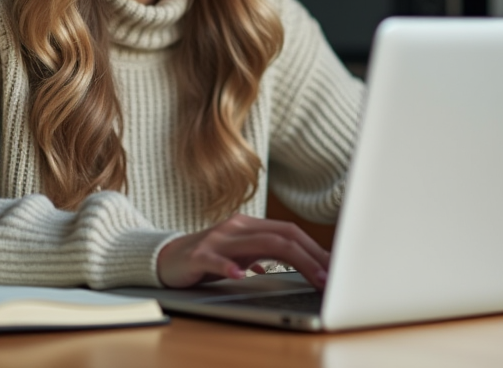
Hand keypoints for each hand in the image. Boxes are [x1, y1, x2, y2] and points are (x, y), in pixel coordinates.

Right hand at [157, 214, 329, 288]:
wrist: (166, 258)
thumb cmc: (209, 258)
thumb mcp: (241, 255)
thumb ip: (265, 256)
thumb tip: (300, 265)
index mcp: (250, 225)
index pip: (290, 232)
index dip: (315, 248)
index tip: (336, 267)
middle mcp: (237, 227)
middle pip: (283, 237)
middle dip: (312, 256)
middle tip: (331, 277)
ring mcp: (218, 239)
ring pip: (261, 245)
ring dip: (293, 261)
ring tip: (312, 277)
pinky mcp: (198, 255)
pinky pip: (217, 260)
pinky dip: (230, 267)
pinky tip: (240, 276)